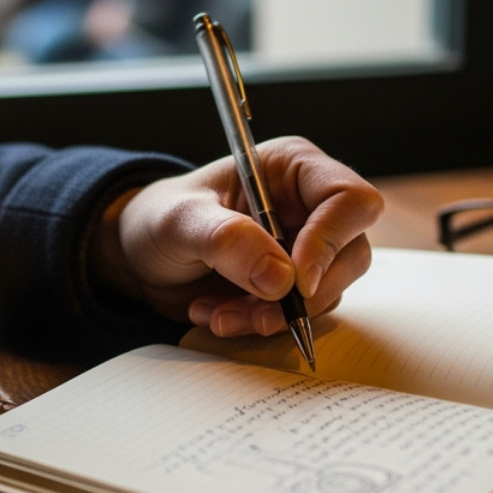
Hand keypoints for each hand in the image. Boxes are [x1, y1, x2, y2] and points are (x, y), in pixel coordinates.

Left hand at [95, 137, 383, 336]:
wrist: (142, 256)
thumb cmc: (160, 219)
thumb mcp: (180, 221)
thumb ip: (226, 240)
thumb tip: (282, 278)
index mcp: (293, 168)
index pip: (349, 200)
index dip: (331, 241)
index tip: (296, 282)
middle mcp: (310, 206)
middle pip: (351, 253)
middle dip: (303, 294)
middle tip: (254, 312)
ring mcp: (307, 248)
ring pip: (327, 292)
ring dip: (275, 315)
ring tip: (219, 314)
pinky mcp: (294, 285)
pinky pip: (301, 315)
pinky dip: (261, 324)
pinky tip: (218, 315)